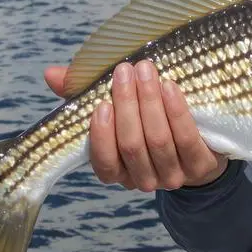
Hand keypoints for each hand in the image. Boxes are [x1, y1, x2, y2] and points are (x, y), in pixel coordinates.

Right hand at [43, 60, 227, 191]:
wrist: (201, 143)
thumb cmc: (146, 121)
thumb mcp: (115, 108)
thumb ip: (81, 94)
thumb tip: (50, 74)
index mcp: (119, 171)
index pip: (104, 164)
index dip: (102, 136)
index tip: (102, 104)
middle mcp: (144, 180)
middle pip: (132, 146)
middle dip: (128, 106)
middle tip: (126, 70)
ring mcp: (174, 176)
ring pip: (158, 141)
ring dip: (150, 102)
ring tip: (146, 71)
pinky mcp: (201, 167)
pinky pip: (186, 139)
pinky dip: (176, 111)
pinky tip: (169, 86)